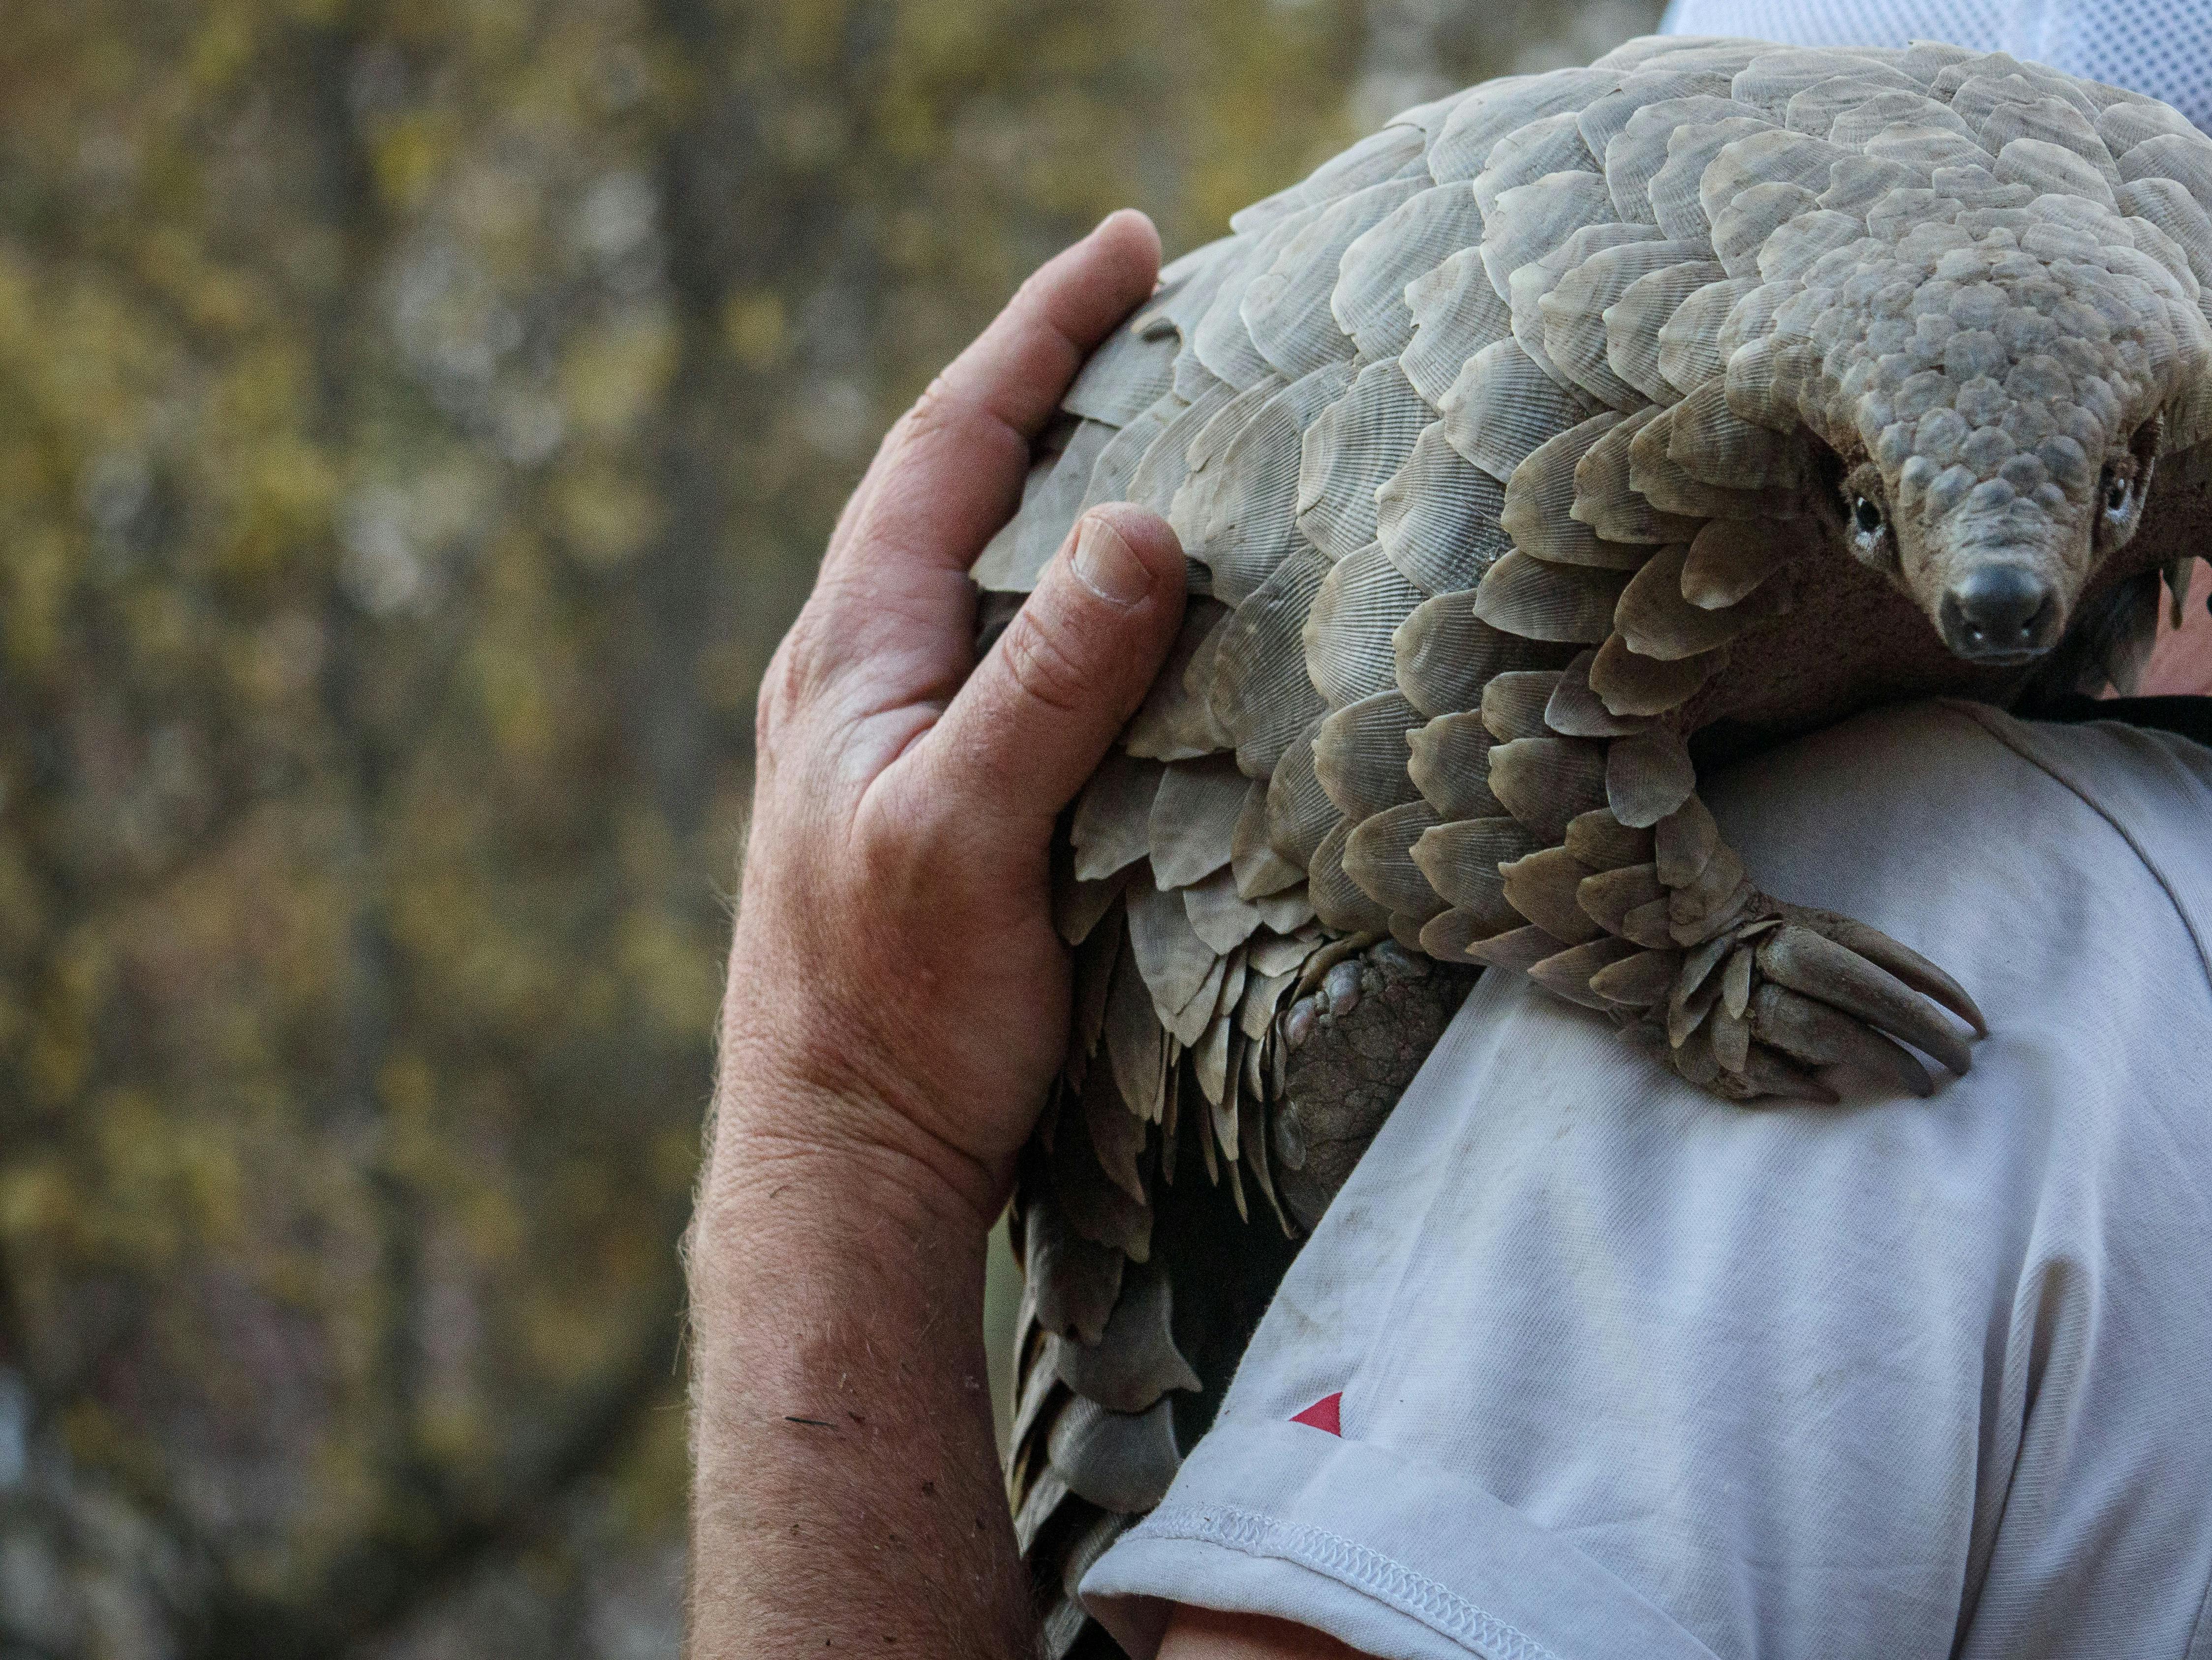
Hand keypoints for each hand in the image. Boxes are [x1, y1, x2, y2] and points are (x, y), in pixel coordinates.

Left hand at [687, 210, 1182, 1657]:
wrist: (840, 1167)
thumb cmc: (894, 1014)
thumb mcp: (970, 833)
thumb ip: (1050, 684)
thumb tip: (1145, 528)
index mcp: (854, 656)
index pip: (951, 444)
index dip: (1038, 334)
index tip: (1130, 249)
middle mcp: (860, 679)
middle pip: (956, 485)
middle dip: (1049, 384)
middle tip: (1151, 312)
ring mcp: (890, 744)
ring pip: (979, 569)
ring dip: (1059, 486)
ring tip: (1152, 429)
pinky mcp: (933, 807)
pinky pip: (1006, 652)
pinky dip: (1071, 593)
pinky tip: (1126, 613)